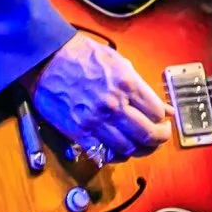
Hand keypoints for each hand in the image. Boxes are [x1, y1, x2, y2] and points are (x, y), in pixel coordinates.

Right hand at [31, 33, 169, 159]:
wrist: (46, 59)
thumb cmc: (83, 56)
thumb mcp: (120, 63)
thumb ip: (143, 88)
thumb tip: (165, 109)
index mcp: (127, 85)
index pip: (157, 114)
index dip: (163, 121)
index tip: (162, 121)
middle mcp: (114, 106)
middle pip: (147, 135)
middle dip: (158, 139)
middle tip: (158, 137)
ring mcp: (95, 121)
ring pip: (128, 149)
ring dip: (139, 150)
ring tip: (139, 144)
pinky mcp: (77, 132)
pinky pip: (103, 154)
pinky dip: (115, 156)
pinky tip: (119, 149)